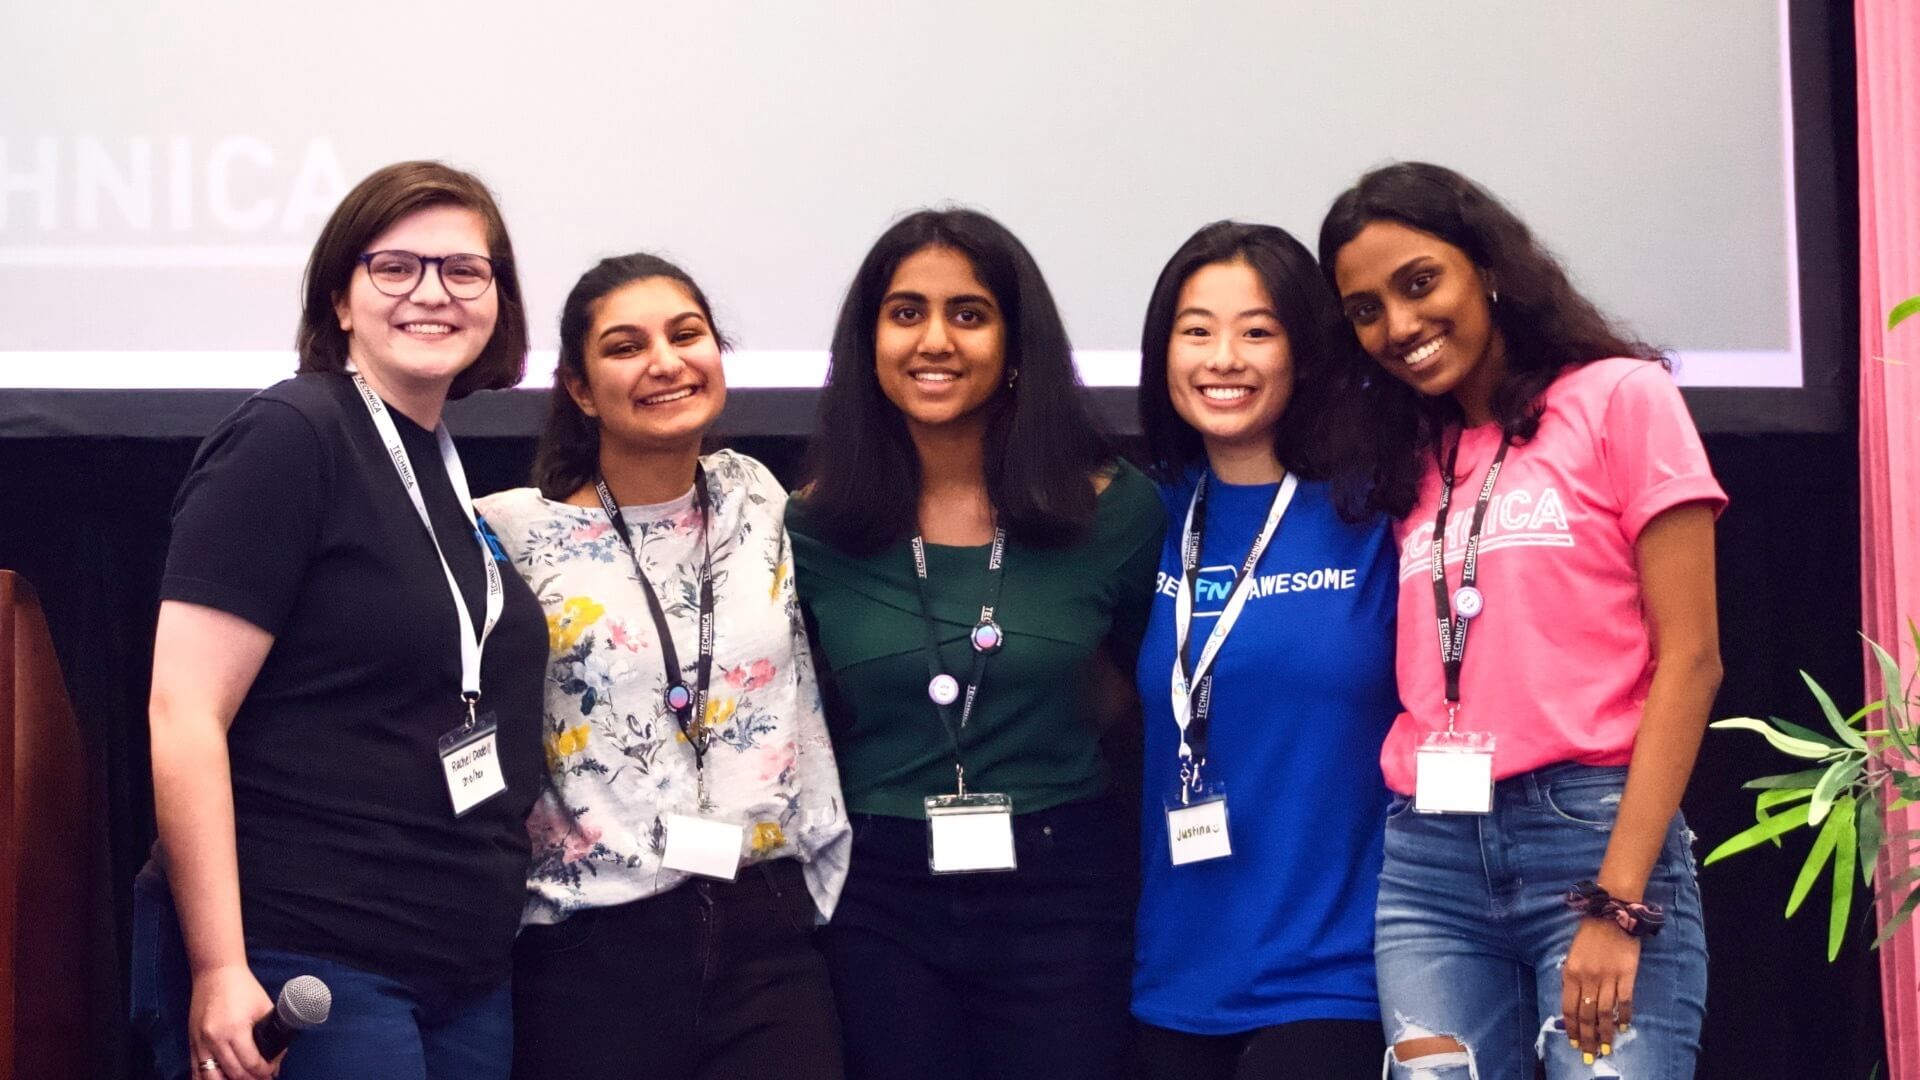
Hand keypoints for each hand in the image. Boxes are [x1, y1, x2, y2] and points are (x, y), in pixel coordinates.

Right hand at [189, 964, 277, 1079]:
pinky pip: (195, 1072)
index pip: (251, 1063)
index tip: (273, 1071)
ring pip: (212, 1078)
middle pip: (234, 1074)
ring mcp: (200, 1043)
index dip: (265, 1071)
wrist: (215, 973)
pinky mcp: (191, 1044)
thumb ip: (271, 1032)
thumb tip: (277, 1057)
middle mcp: (214, 1040)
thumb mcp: (263, 1007)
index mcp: (235, 1030)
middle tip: (264, 1079)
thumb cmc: (242, 988)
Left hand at [1560, 917, 1639, 1061]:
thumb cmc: (1589, 934)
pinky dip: (1624, 1016)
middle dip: (1587, 1037)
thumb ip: (1572, 979)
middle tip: (1589, 1054)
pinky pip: (1625, 1001)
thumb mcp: (1572, 956)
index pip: (1569, 1008)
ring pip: (1605, 1013)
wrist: (1612, 913)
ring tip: (1605, 1048)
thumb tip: (1574, 1005)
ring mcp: (1608, 977)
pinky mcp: (1626, 974)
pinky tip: (1622, 1027)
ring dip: (1604, 1033)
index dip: (1572, 1028)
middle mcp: (1587, 978)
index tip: (1574, 1042)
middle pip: (1586, 1015)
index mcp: (1570, 973)